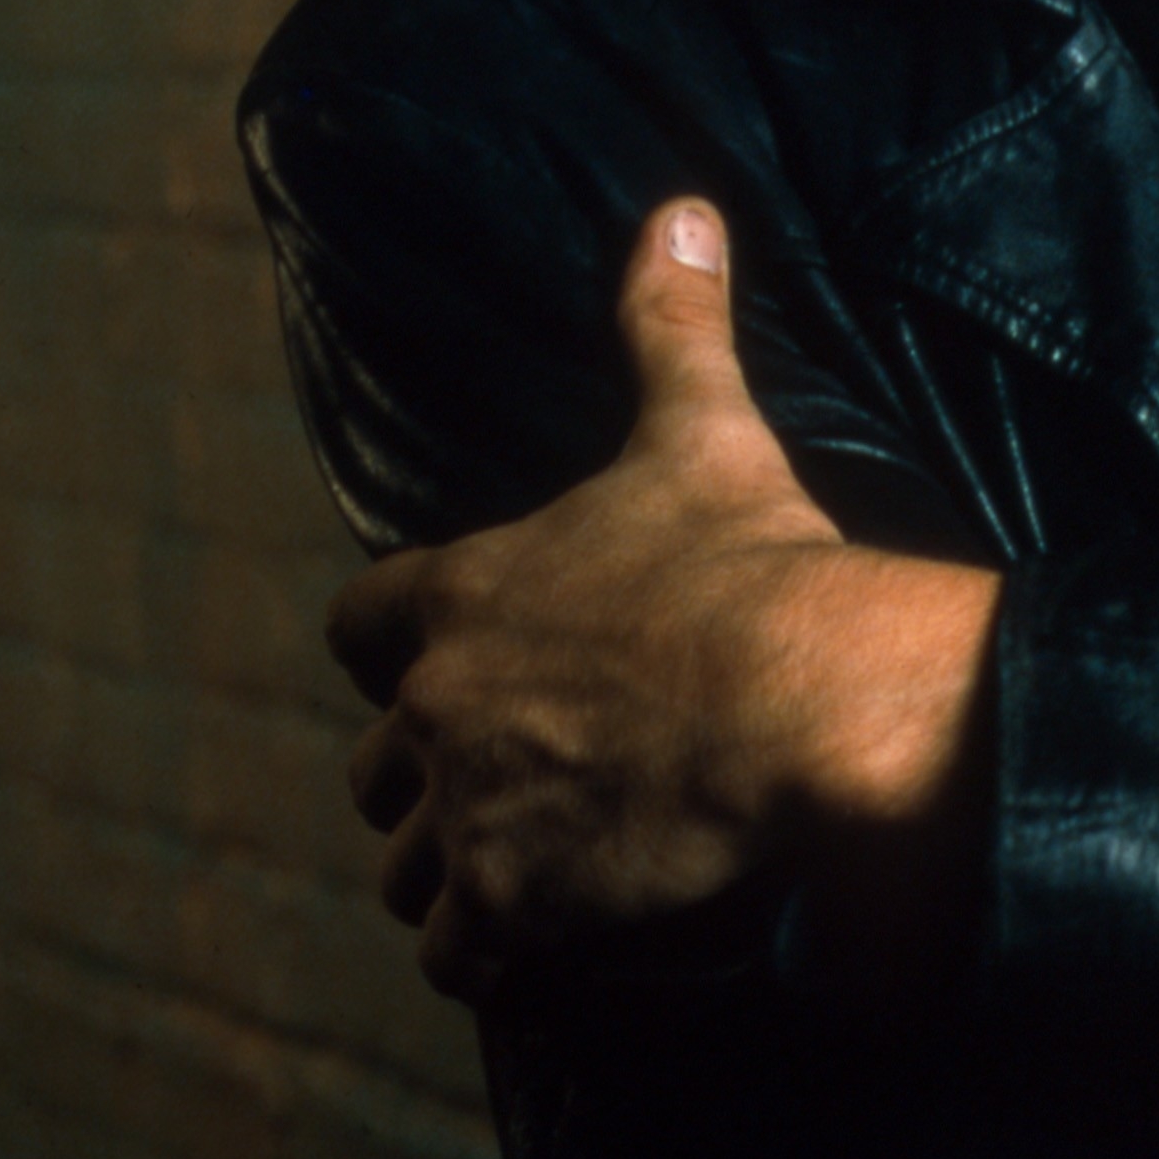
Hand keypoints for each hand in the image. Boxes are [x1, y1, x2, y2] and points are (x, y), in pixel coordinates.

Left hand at [327, 197, 1002, 1000]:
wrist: (797, 699)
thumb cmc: (746, 560)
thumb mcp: (702, 431)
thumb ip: (674, 322)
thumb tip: (680, 206)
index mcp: (470, 593)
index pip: (361, 626)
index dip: (390, 646)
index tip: (436, 658)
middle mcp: (441, 704)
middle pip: (376, 763)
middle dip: (428, 772)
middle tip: (516, 771)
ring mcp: (465, 810)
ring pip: (406, 867)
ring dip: (453, 869)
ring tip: (534, 863)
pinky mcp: (507, 902)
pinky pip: (454, 952)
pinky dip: (490, 947)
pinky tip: (552, 934)